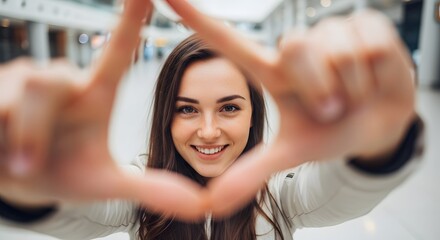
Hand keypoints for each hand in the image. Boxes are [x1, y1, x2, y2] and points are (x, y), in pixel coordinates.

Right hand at [0, 0, 205, 219]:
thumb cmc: (63, 172)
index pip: (118, 50)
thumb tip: (201, 205)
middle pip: (48, 81)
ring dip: (15, 137)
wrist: (15, 181)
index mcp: (94, 95)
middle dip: (35, 127)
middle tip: (28, 165)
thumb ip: (149, 188)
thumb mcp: (104, 182)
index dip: (132, 18)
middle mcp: (62, 79)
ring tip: (15, 162)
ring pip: (17, 94)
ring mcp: (22, 78)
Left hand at [167, 0, 416, 215]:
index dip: (197, 18)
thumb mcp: (292, 153)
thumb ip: (252, 171)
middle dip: (320, 89)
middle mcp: (296, 46)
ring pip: (338, 52)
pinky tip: (375, 79)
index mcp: (271, 72)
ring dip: (352, 88)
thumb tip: (210, 202)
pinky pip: (372, 46)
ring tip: (354, 95)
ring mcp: (331, 31)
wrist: (378, 128)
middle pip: (296, 48)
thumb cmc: (330, 133)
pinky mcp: (367, 23)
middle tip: (332, 107)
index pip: (228, 40)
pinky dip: (379, 76)